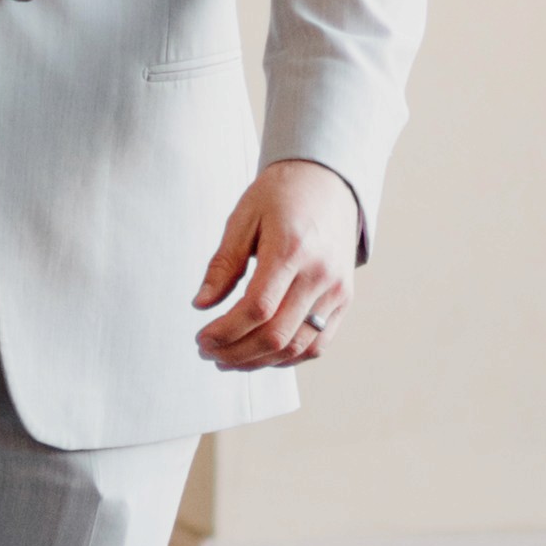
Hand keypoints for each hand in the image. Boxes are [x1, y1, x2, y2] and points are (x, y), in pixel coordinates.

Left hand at [194, 160, 360, 369]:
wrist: (328, 183)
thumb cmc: (281, 195)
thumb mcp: (244, 218)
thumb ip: (223, 264)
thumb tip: (201, 305)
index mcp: (292, 249)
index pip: (257, 308)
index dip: (226, 332)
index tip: (201, 338)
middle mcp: (320, 275)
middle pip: (277, 336)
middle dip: (236, 353)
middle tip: (208, 352)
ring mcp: (336, 290)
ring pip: (297, 348)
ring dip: (259, 362)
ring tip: (227, 359)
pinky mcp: (344, 300)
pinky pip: (317, 344)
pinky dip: (287, 358)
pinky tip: (260, 355)